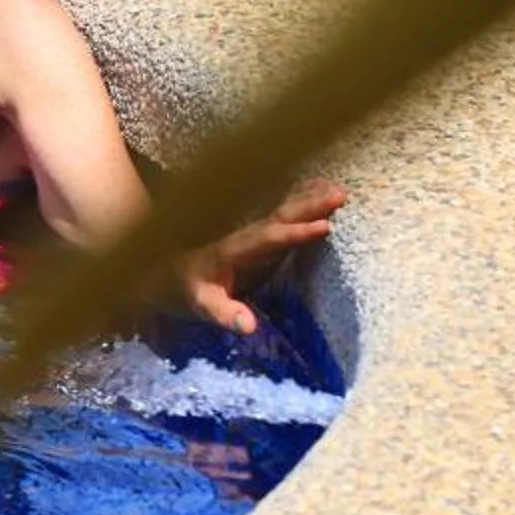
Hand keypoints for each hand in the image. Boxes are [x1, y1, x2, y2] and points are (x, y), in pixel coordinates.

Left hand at [180, 177, 347, 333]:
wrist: (174, 274)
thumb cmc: (190, 291)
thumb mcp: (203, 306)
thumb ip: (223, 313)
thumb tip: (248, 326)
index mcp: (235, 250)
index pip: (267, 239)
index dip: (294, 233)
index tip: (324, 226)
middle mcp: (246, 236)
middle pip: (280, 217)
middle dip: (309, 206)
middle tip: (340, 196)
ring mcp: (255, 233)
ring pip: (284, 211)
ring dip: (310, 198)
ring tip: (339, 189)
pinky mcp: (261, 236)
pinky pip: (285, 215)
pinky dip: (303, 199)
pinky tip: (321, 188)